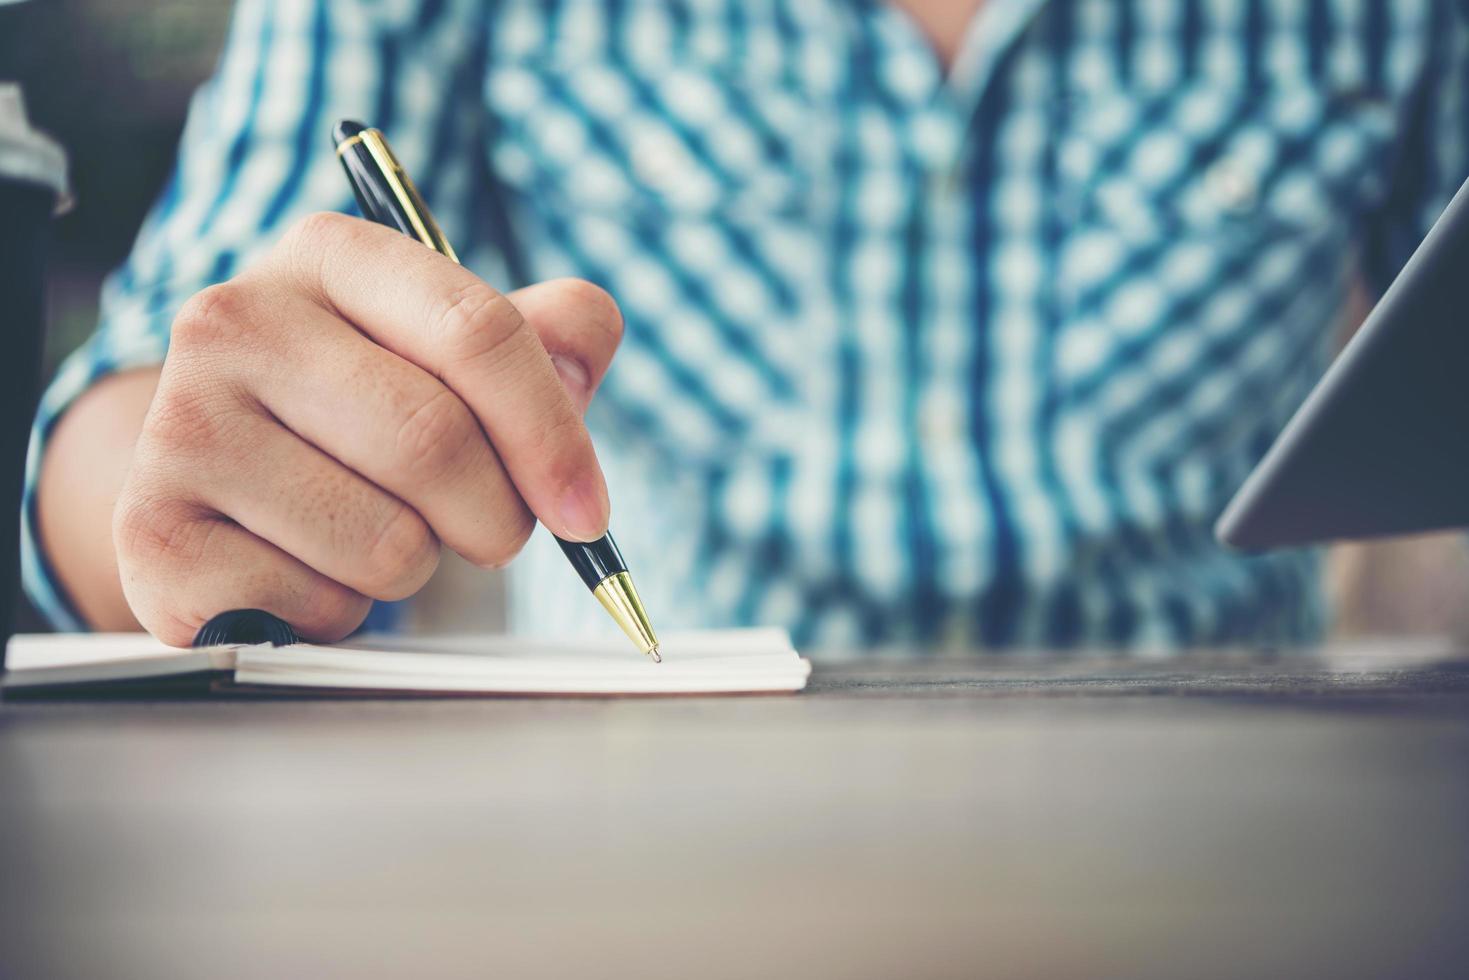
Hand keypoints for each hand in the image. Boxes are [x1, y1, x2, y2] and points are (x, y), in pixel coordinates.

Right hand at [113, 212, 622, 644]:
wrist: (213, 477)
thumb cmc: (358, 409)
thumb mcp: (447, 352)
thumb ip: (540, 336)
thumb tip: (587, 337)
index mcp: (328, 256)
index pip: (476, 331)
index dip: (552, 433)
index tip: (585, 510)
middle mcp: (234, 320)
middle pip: (435, 441)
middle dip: (495, 515)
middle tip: (486, 531)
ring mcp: (182, 425)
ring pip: (384, 540)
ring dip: (413, 566)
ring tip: (371, 532)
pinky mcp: (153, 532)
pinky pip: (316, 604)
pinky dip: (340, 611)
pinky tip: (303, 568)